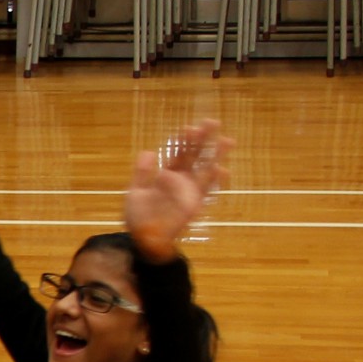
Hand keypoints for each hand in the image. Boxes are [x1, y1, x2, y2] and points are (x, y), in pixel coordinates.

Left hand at [124, 119, 230, 263]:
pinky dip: (214, 181)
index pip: (178, 153)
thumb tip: (149, 151)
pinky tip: (223, 170)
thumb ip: (142, 172)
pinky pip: (206, 191)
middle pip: (195, 156)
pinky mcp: (193, 204)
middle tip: (212, 122)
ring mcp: (189, 191)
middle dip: (203, 140)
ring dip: (215, 156)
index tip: (189, 127)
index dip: (184, 141)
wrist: (143, 239)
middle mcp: (181, 181)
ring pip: (205, 169)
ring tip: (226, 140)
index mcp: (168, 175)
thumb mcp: (135, 191)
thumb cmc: (139, 217)